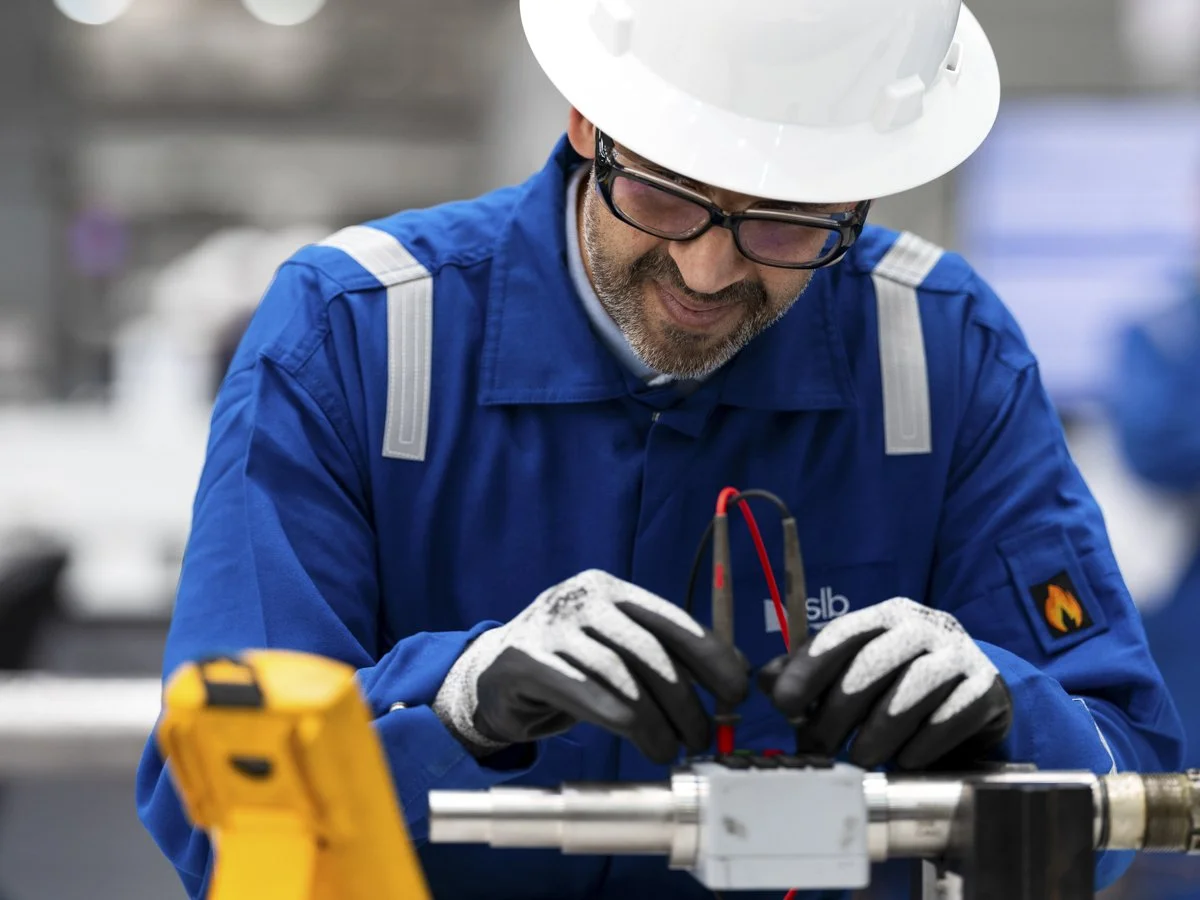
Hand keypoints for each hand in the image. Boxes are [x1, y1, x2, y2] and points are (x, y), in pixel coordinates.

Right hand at [432, 570, 748, 763]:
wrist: (492, 675)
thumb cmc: (570, 665)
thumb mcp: (618, 650)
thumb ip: (667, 655)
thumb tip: (736, 674)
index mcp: (611, 589)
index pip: (671, 620)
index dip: (710, 657)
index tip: (737, 692)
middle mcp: (581, 598)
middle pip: (648, 651)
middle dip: (684, 699)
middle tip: (701, 736)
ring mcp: (550, 626)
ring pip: (619, 677)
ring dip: (654, 720)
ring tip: (669, 748)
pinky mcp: (524, 659)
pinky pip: (584, 693)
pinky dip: (620, 722)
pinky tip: (638, 741)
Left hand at [758, 597, 1011, 769]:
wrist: (973, 694)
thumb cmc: (899, 682)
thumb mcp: (854, 670)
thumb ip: (809, 672)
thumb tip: (765, 681)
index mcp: (885, 616)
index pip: (840, 635)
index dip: (807, 669)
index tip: (782, 705)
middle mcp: (923, 626)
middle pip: (871, 666)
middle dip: (836, 712)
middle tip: (816, 746)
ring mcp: (959, 654)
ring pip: (909, 694)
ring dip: (877, 734)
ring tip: (858, 759)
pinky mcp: (986, 688)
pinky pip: (948, 719)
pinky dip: (921, 746)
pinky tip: (904, 761)